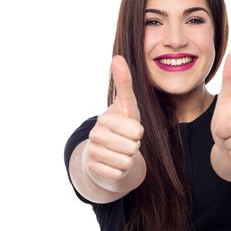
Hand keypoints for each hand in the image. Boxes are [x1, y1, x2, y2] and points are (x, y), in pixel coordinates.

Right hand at [82, 55, 144, 191]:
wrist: (105, 151)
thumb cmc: (120, 126)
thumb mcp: (126, 105)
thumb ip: (124, 83)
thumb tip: (117, 56)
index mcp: (104, 119)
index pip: (136, 132)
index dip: (138, 133)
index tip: (129, 129)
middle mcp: (94, 135)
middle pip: (132, 147)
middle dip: (133, 146)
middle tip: (125, 142)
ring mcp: (92, 152)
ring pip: (126, 161)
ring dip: (128, 158)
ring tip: (120, 151)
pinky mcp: (93, 169)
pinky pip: (120, 173)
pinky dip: (121, 170)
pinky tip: (114, 162)